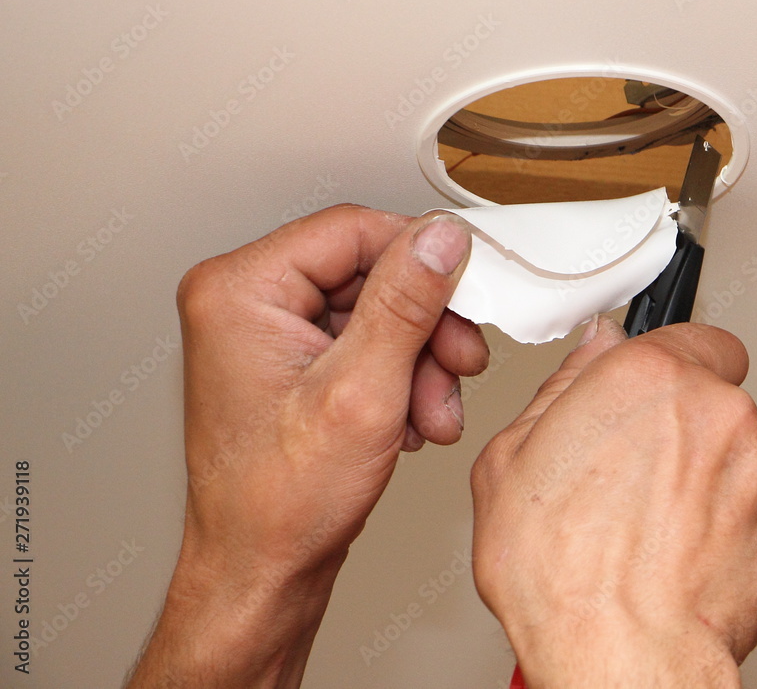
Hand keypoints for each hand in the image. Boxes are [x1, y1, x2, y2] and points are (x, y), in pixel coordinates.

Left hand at [127, 205, 487, 687]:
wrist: (262, 574)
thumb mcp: (361, 392)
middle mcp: (246, 302)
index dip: (421, 257)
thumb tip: (439, 239)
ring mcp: (269, 333)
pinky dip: (401, 377)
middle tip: (460, 361)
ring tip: (435, 411)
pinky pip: (365, 342)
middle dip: (425, 326)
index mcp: (240, 290)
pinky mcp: (293, 362)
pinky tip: (411, 419)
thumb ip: (405, 304)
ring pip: (376, 311)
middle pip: (368, 273)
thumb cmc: (279, 504)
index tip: (468, 284)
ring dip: (420, 359)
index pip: (351, 230)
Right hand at [471, 317, 756, 687]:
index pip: (690, 332)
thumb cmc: (560, 573)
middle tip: (632, 472)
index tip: (649, 390)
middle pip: (712, 394)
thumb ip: (563, 385)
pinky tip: (684, 555)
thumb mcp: (510, 458)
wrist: (620, 659)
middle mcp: (715, 410)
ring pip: (737, 452)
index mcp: (646, 377)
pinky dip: (731, 525)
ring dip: (705, 476)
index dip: (667, 364)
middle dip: (679, 424)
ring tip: (653, 527)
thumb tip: (593, 351)